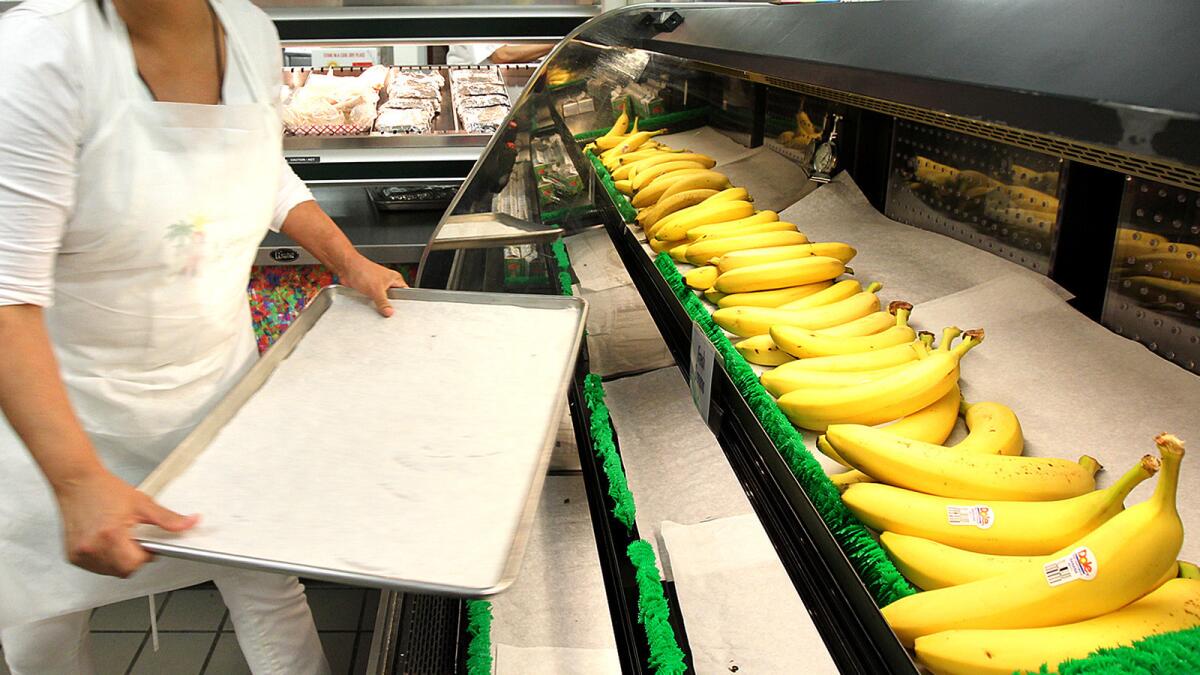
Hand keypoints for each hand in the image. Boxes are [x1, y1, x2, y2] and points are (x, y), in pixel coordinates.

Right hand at [55, 470, 197, 577]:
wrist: (77, 482)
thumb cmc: (104, 490)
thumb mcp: (142, 503)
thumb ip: (168, 519)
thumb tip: (191, 523)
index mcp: (111, 535)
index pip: (136, 563)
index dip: (146, 554)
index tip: (147, 543)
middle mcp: (93, 547)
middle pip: (124, 571)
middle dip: (133, 558)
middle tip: (133, 538)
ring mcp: (80, 554)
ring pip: (110, 571)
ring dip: (119, 560)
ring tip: (117, 537)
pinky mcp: (72, 556)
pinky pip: (96, 567)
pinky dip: (105, 559)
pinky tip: (105, 541)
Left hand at [339, 256, 408, 316]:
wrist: (347, 268)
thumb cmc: (362, 270)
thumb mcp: (376, 290)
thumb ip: (383, 303)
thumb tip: (389, 312)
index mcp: (395, 279)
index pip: (405, 293)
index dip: (404, 303)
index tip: (401, 312)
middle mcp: (388, 283)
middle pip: (394, 299)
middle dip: (390, 305)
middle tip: (388, 312)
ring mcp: (378, 287)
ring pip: (383, 300)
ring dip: (379, 304)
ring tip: (379, 308)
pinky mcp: (369, 290)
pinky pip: (374, 300)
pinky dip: (372, 304)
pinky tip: (370, 306)